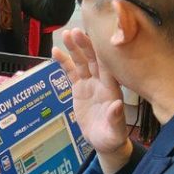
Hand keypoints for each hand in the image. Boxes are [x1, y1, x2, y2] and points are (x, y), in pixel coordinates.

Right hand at [52, 29, 130, 165]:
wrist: (104, 141)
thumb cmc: (112, 136)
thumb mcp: (114, 131)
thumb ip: (116, 118)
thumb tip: (118, 105)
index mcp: (111, 89)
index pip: (105, 66)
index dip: (99, 52)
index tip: (92, 40)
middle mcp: (101, 83)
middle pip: (92, 59)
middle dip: (84, 45)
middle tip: (74, 32)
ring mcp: (90, 84)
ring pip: (81, 62)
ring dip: (74, 49)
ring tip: (65, 35)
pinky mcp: (80, 89)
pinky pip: (71, 73)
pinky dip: (64, 62)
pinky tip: (56, 51)